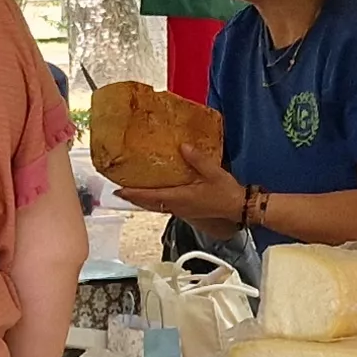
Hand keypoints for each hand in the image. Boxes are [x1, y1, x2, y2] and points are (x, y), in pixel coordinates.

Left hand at [112, 142, 246, 225]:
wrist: (238, 208)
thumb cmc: (226, 192)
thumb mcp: (213, 172)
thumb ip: (197, 159)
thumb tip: (182, 146)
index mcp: (180, 198)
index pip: (150, 197)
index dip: (133, 194)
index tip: (118, 190)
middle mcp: (176, 206)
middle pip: (149, 204)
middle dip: (133, 198)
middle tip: (119, 190)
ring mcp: (181, 210)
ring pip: (155, 206)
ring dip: (142, 200)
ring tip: (131, 192)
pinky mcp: (186, 210)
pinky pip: (164, 205)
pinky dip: (154, 200)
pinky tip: (153, 193)